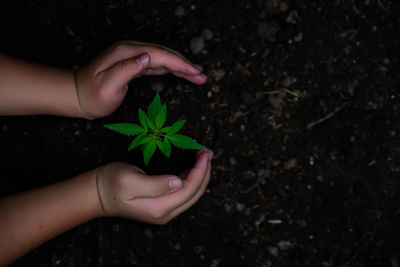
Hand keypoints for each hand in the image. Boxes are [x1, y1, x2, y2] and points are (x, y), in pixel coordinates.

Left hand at [74, 40, 206, 119]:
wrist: (77, 95)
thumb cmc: (91, 95)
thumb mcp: (107, 86)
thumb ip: (126, 70)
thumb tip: (147, 58)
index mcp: (126, 53)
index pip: (159, 55)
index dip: (179, 64)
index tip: (195, 73)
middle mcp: (131, 51)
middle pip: (165, 54)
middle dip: (185, 65)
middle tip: (202, 75)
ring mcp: (133, 57)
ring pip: (163, 59)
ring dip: (181, 67)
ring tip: (198, 76)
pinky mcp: (134, 65)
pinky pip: (157, 65)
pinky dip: (171, 70)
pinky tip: (181, 74)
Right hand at [95, 149, 211, 223]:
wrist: (98, 194)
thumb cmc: (111, 184)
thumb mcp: (130, 181)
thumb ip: (155, 184)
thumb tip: (179, 182)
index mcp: (159, 207)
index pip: (189, 189)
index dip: (200, 170)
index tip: (204, 153)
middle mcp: (165, 212)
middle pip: (195, 193)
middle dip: (205, 171)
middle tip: (207, 152)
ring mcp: (165, 210)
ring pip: (191, 193)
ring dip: (200, 174)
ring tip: (204, 156)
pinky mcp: (162, 204)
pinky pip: (183, 192)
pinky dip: (192, 178)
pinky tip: (194, 167)